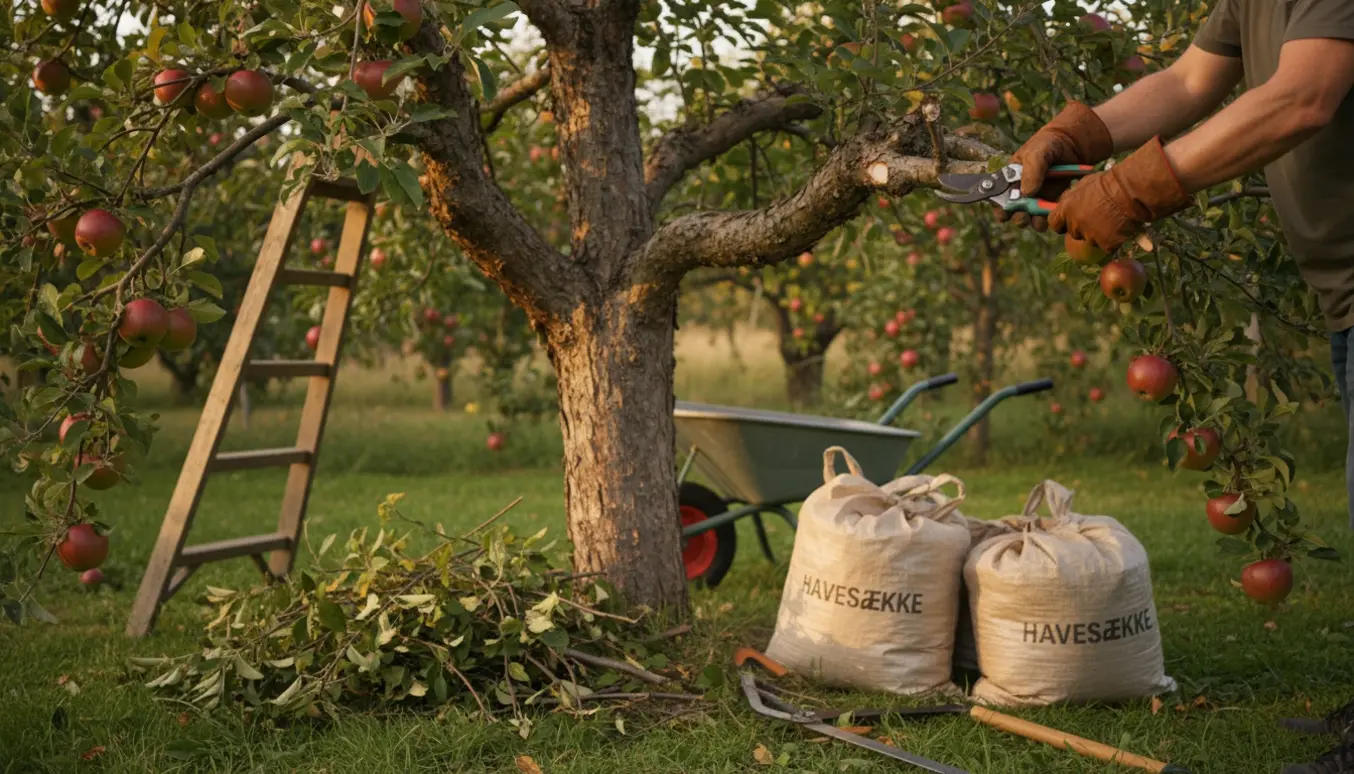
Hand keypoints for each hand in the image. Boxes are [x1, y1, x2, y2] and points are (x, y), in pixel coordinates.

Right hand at [995, 102, 1113, 230]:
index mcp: (1010, 177)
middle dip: (1016, 217)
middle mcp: (1020, 189)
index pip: (998, 195)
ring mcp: (1036, 196)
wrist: (1073, 143)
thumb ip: (1031, 171)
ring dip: (1032, 222)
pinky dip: (1048, 218)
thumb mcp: (1037, 152)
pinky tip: (1052, 215)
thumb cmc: (1048, 143)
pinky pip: (1046, 214)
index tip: (1004, 213)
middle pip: (1013, 210)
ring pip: (1029, 215)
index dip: (999, 206)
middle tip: (1023, 218)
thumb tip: (1026, 194)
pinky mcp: (1050, 200)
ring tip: (1038, 223)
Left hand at [1048, 137, 1191, 252]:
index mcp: (1066, 210)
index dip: (1062, 223)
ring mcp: (1090, 236)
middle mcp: (1075, 225)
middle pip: (1073, 233)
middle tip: (1097, 216)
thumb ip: (1071, 198)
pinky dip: (1113, 240)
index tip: (1070, 220)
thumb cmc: (1108, 183)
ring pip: (1090, 240)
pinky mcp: (1106, 245)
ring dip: (1098, 233)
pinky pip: (1107, 246)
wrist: (1129, 191)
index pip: (1054, 224)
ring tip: (1112, 218)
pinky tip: (1120, 227)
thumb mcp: (1083, 185)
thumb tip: (1065, 205)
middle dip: (1082, 227)